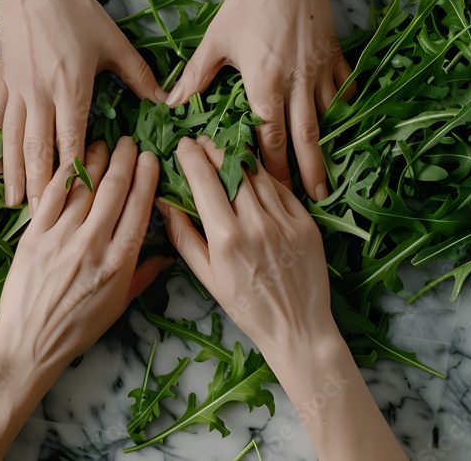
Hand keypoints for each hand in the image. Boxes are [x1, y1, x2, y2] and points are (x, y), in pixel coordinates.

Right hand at [0, 0, 165, 210]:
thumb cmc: (75, 12)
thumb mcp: (113, 42)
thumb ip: (139, 75)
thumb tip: (166, 99)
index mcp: (71, 91)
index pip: (71, 145)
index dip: (73, 177)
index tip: (76, 205)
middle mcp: (41, 98)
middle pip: (38, 152)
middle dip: (39, 188)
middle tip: (39, 219)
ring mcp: (18, 91)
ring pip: (14, 141)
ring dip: (14, 174)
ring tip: (13, 202)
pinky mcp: (4, 81)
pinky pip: (1, 117)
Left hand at [0, 137, 166, 460]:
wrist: (28, 345)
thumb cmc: (77, 330)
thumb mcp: (118, 306)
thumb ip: (143, 275)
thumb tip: (167, 254)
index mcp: (119, 262)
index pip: (139, 207)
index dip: (146, 176)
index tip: (150, 157)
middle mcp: (92, 244)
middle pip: (114, 188)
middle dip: (124, 158)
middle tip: (128, 141)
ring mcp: (61, 238)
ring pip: (84, 186)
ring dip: (96, 159)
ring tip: (103, 143)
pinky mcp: (34, 236)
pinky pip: (52, 196)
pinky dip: (65, 174)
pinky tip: (72, 159)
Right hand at [159, 137, 406, 460]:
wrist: (297, 328)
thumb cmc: (247, 307)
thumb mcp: (207, 276)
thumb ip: (183, 236)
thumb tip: (164, 202)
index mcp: (226, 238)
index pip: (203, 179)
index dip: (191, 156)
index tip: (183, 145)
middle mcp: (256, 223)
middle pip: (231, 167)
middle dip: (213, 148)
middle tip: (202, 142)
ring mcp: (284, 220)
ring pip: (257, 173)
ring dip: (239, 157)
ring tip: (226, 152)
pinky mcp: (306, 222)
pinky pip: (281, 188)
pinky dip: (264, 177)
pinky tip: (254, 175)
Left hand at [165, 0, 353, 199]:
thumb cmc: (250, 2)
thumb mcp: (216, 39)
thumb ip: (196, 76)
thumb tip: (171, 103)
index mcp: (265, 84)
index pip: (270, 138)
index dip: (273, 169)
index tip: (275, 194)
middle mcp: (296, 84)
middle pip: (305, 139)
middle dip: (309, 173)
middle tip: (313, 202)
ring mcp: (320, 72)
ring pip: (329, 120)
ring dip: (329, 149)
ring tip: (331, 178)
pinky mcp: (335, 58)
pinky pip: (345, 91)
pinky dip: (346, 109)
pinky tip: (345, 125)